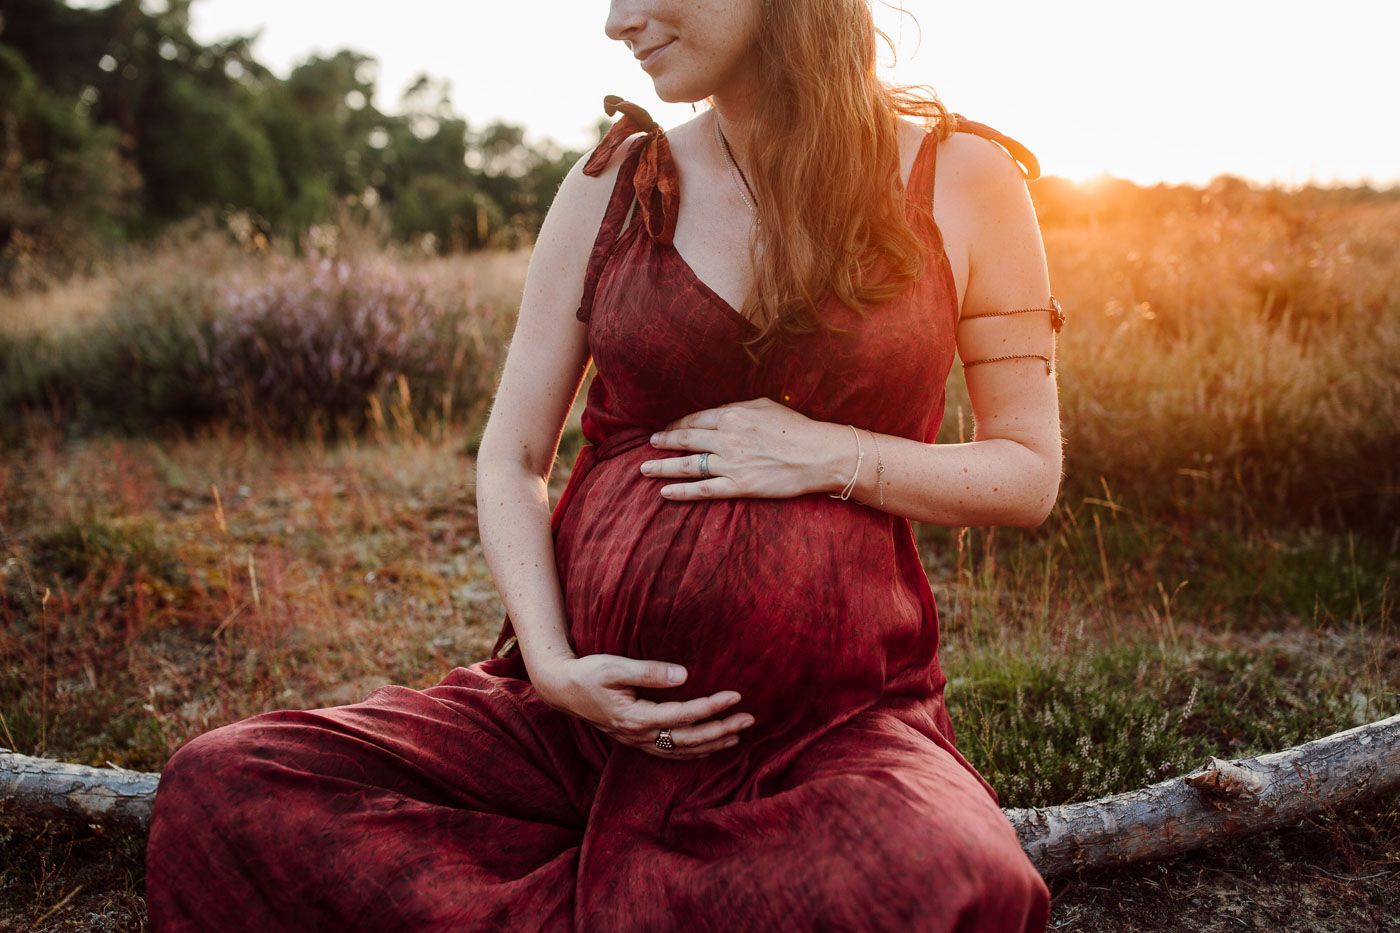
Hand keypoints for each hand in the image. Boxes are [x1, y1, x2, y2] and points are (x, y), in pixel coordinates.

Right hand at [531, 654, 754, 759]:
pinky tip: (708, 747)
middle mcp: (639, 735)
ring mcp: (637, 741)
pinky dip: (692, 752)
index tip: (735, 695)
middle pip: (689, 738)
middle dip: (721, 729)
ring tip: (738, 736)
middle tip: (749, 719)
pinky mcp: (635, 740)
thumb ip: (649, 672)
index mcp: (636, 717)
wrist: (562, 689)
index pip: (683, 715)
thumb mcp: (615, 667)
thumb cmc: (588, 673)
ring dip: (711, 744)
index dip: (711, 706)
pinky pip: (670, 752)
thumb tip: (683, 676)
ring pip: (681, 750)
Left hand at [641, 398, 833, 499]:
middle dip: (664, 441)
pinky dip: (682, 491)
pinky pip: (704, 489)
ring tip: (644, 469)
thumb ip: (739, 408)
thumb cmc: (797, 427)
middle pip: (686, 439)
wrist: (819, 454)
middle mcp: (727, 438)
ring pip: (688, 465)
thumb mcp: (765, 406)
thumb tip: (719, 412)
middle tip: (650, 444)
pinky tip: (665, 492)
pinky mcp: (740, 486)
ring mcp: (732, 463)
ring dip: (662, 466)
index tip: (667, 428)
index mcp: (733, 415)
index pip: (696, 419)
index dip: (677, 424)